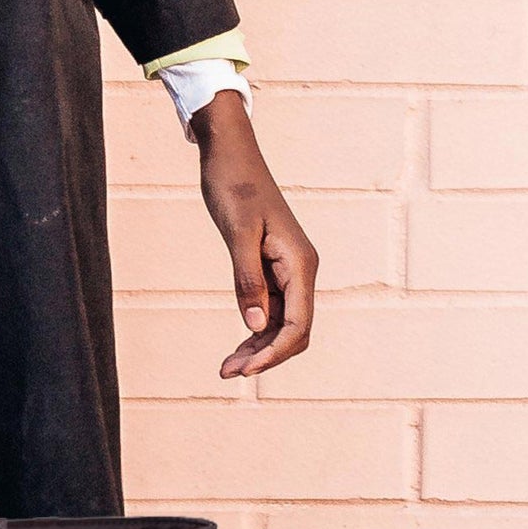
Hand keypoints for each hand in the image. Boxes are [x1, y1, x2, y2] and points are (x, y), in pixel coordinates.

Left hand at [195, 91, 315, 378]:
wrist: (231, 155)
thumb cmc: (234, 186)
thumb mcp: (237, 234)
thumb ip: (247, 280)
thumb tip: (256, 325)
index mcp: (300, 262)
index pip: (297, 323)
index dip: (274, 352)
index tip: (245, 370)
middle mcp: (301, 269)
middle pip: (295, 330)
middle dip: (266, 355)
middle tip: (226, 372)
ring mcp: (288, 270)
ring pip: (282, 323)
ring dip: (259, 347)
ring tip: (226, 368)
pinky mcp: (272, 268)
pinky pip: (271, 309)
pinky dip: (255, 330)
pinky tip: (236, 344)